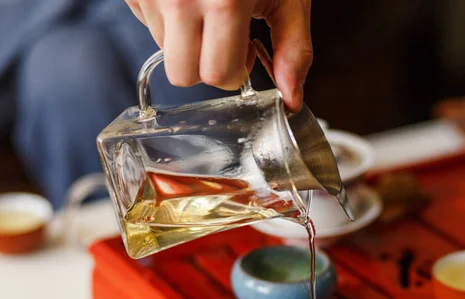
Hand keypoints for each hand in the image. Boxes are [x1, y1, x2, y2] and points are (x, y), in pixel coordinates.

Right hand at [125, 0, 311, 111]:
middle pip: (182, 74)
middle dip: (206, 64)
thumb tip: (292, 99)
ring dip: (186, 39)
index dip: (235, 70)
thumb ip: (293, 49)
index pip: (217, 75)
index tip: (243, 48)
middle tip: (222, 36)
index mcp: (224, 2)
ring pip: (163, 50)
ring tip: (204, 5)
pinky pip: (147, 21)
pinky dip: (167, 17)